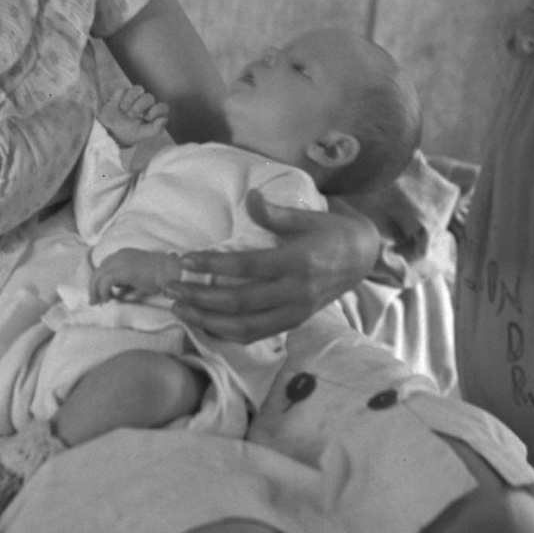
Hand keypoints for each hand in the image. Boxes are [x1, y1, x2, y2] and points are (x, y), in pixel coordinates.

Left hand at [93, 247, 174, 301]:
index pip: (104, 267)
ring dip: (95, 291)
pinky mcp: (123, 270)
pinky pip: (105, 282)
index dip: (99, 281)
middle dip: (93, 287)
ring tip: (99, 303)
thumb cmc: (160, 277)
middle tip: (93, 302)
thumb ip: (126, 287)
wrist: (171, 271)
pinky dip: (103, 292)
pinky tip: (108, 300)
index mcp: (123, 254)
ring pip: (98, 275)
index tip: (100, 295)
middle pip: (98, 271)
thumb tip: (117, 297)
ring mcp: (120, 261)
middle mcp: (119, 255)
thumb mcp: (139, 281)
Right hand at [99, 85, 169, 145]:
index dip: (157, 110)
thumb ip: (156, 129)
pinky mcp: (122, 93)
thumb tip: (164, 119)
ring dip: (131, 100)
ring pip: (139, 89)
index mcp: (154, 114)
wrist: (109, 131)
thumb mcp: (142, 134)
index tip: (147, 118)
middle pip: (149, 97)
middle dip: (140, 106)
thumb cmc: (128, 133)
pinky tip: (118, 106)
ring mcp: (135, 97)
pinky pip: (124, 90)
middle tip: (131, 116)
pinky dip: (121, 98)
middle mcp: (146, 104)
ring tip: (124, 110)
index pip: (163, 107)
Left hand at [163, 193, 380, 342]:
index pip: (247, 267)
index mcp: (297, 262)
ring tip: (180, 309)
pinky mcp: (293, 323)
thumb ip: (275, 213)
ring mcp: (295, 312)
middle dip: (200, 297)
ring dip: (208, 320)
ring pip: (244, 326)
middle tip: (171, 288)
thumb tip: (250, 197)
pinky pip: (255, 335)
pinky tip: (205, 324)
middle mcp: (295, 292)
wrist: (362, 258)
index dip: (213, 265)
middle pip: (239, 302)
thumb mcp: (307, 217)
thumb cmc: (330, 232)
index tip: (184, 260)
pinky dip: (227, 334)